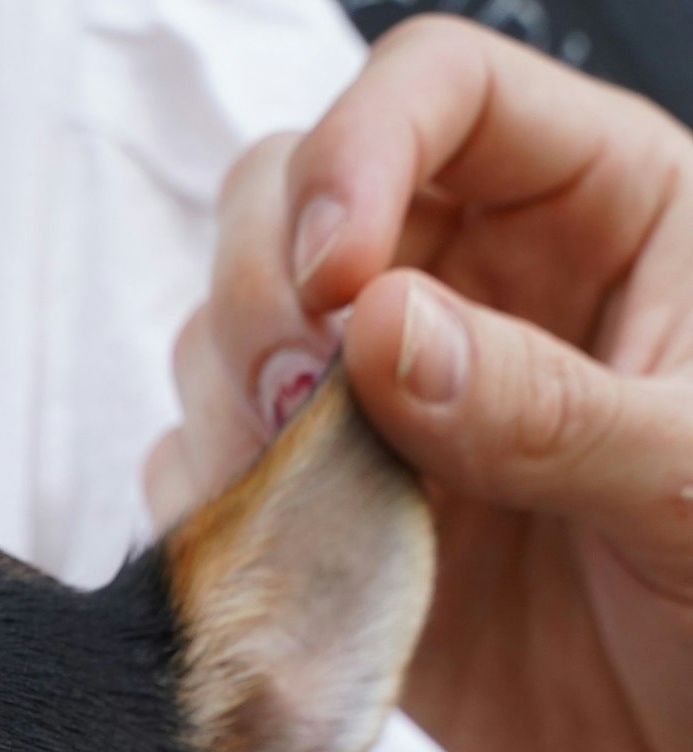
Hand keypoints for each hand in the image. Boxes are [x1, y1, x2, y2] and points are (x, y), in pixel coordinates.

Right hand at [148, 20, 692, 751]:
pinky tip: (275, 561)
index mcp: (601, 215)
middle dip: (262, 293)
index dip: (361, 156)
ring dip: (231, 411)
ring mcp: (386, 410)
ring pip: (230, 335)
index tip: (335, 287)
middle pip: (289, 196)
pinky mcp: (328, 524)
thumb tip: (376, 331)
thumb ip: (543, 406)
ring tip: (303, 503)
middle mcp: (475, 289)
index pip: (438, 92)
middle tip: (297, 410)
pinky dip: (205, 513)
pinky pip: (207, 479)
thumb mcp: (691, 494)